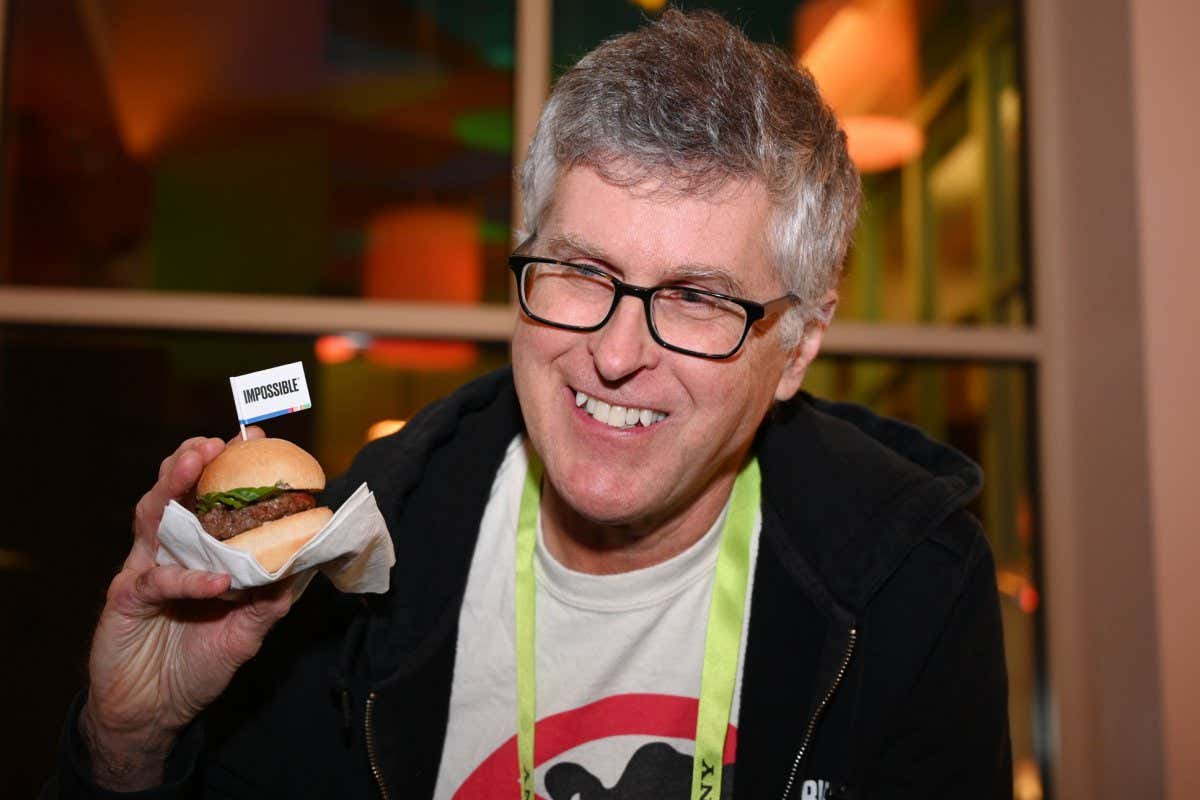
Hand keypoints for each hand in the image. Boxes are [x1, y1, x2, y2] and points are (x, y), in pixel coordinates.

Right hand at [81, 428, 297, 790]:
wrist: (152, 712)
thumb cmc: (197, 664)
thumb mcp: (248, 632)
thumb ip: (272, 600)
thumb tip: (306, 566)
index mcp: (200, 550)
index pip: (212, 497)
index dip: (228, 465)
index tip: (255, 434)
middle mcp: (171, 550)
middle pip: (175, 492)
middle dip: (193, 460)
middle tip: (216, 441)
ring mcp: (145, 569)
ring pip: (154, 516)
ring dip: (175, 488)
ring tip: (198, 464)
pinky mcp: (126, 599)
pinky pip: (157, 580)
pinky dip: (188, 578)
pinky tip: (216, 582)